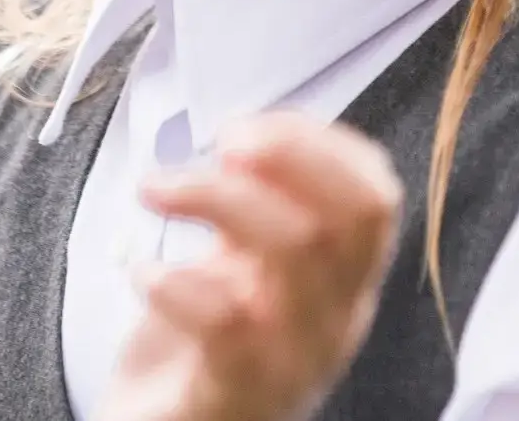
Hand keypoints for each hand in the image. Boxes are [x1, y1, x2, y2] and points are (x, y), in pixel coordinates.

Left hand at [102, 114, 400, 420]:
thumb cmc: (201, 344)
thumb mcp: (242, 263)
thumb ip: (257, 205)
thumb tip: (246, 132)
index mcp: (343, 282)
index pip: (375, 198)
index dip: (316, 143)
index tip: (247, 125)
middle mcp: (334, 320)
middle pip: (348, 217)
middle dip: (286, 154)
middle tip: (218, 141)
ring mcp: (294, 361)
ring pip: (293, 252)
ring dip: (216, 196)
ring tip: (155, 188)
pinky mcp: (238, 393)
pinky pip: (227, 322)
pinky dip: (177, 279)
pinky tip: (143, 271)